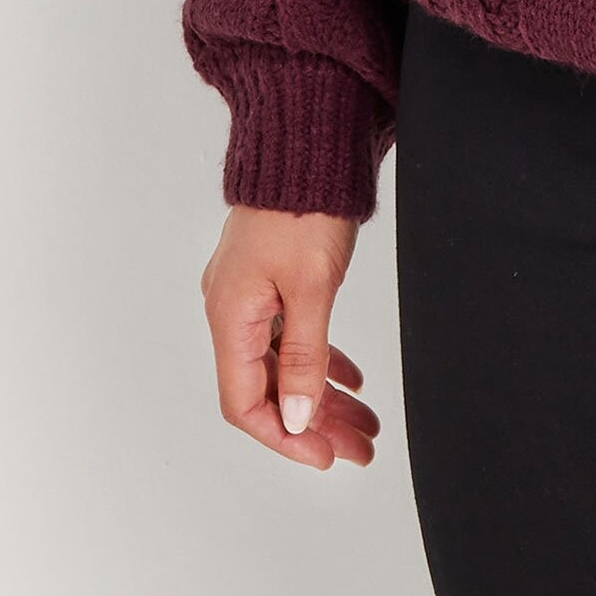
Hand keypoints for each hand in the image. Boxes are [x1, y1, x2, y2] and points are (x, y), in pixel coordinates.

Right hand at [200, 205, 379, 468]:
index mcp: (230, 317)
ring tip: (365, 422)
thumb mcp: (311, 287)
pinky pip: (291, 335)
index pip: (246, 403)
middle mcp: (232, 310)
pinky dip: (320, 359)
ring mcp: (251, 294)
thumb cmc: (303, 205)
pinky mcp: (271, 278)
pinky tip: (352, 379)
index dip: (285, 435)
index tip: (326, 455)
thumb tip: (299, 417)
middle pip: (270, 388)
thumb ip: (305, 356)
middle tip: (360, 447)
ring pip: (285, 364)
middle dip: (316, 423)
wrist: (307, 141)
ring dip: (324, 396)